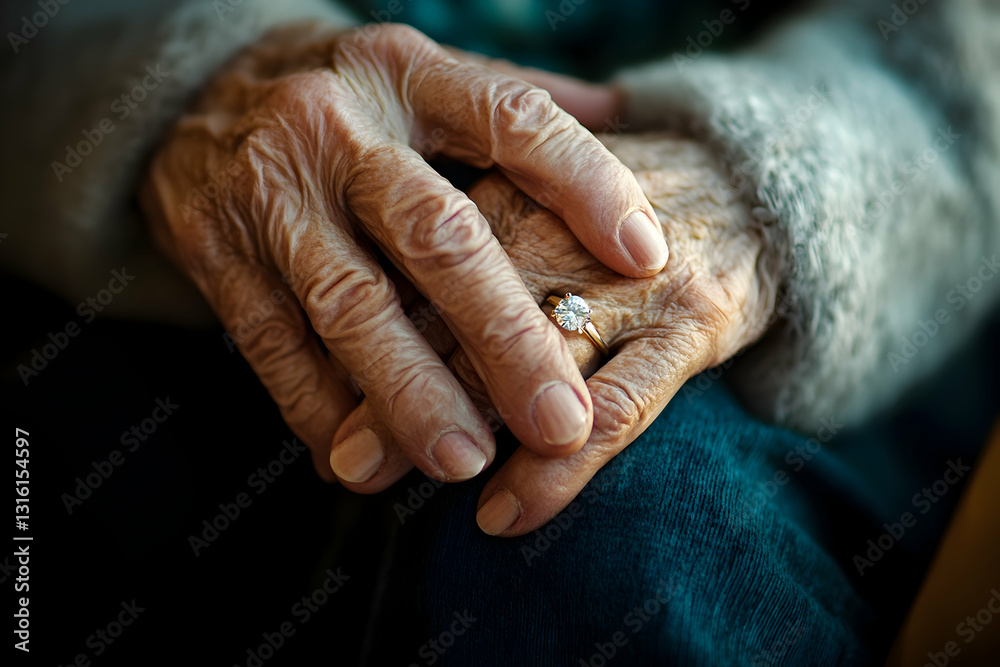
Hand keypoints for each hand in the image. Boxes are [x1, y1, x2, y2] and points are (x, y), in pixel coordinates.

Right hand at [140, 22, 666, 482]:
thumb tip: (632, 110)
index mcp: (408, 73)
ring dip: (409, 393)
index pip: (511, 119)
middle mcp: (337, 128)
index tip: (646, 257)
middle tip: (560, 421)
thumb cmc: (348, 99)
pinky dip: (321, 407)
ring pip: (349, 305)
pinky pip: (272, 344)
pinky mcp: (214, 252)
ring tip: (465, 461)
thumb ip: (515, 98)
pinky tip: (366, 460)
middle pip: (434, 236)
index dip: (586, 184)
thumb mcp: (424, 72)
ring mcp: (268, 193)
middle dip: (503, 336)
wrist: (192, 93)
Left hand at [344, 134, 776, 534]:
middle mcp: (567, 225)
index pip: (421, 261)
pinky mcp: (693, 323)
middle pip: (467, 311)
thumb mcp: (534, 196)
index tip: (319, 393)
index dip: (367, 331)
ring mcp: (634, 276)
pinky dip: (555, 472)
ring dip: (472, 431)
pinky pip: (617, 412)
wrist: (751, 187)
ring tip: (416, 488)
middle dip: (402, 390)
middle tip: (350, 461)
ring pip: (536, 363)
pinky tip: (505, 514)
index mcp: (514, 181)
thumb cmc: (610, 211)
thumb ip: (460, 242)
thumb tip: (357, 315)